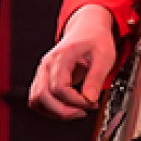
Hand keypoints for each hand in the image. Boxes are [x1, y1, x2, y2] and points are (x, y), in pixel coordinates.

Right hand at [28, 4, 117, 119]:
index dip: (75, 101)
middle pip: (42, 97)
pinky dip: (49, 108)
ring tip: (75, 111)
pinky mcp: (43, 78)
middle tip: (82, 112)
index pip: (59, 88)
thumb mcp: (105, 56)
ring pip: (36, 100)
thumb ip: (96, 77)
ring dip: (54, 111)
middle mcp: (47, 65)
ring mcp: (42, 71)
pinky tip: (66, 107)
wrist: (88, 29)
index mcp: (61, 57)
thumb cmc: (95, 39)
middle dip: (63, 111)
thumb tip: (90, 99)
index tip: (91, 103)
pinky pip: (38, 98)